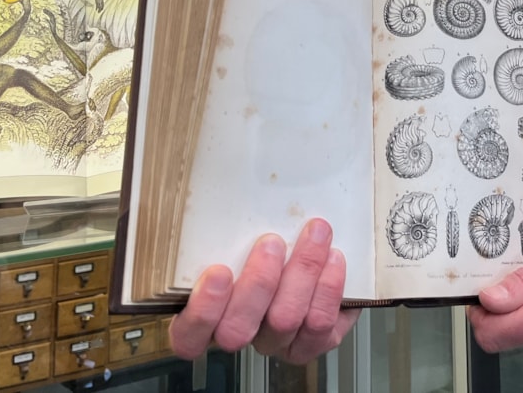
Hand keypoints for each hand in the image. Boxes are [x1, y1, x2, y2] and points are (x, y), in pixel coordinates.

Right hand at [169, 218, 359, 363]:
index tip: (218, 272)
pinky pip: (322, 326)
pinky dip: (329, 289)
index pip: (188, 336)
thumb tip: (219, 180)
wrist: (309, 249)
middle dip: (258, 283)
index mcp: (206, 316)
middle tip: (271, 242)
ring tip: (314, 235)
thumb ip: (218, 224)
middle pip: (238, 330)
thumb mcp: (231, 229)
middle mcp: (239, 333)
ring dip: (302, 274)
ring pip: (285, 322)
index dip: (202, 311)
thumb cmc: (262, 238)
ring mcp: (276, 341)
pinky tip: (334, 259)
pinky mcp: (313, 341)